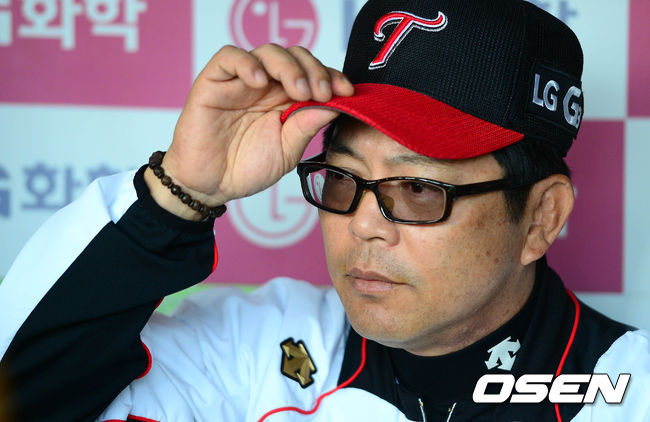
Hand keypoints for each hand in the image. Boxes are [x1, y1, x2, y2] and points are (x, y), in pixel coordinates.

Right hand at [144, 44, 353, 219]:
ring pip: (267, 52)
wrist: (210, 186)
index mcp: (286, 100)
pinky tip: (260, 82)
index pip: (313, 73)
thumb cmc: (246, 168)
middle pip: (295, 57)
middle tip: (321, 92)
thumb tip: (337, 104)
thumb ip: (308, 125)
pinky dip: (248, 63)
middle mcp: (266, 86)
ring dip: (289, 66)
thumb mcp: (287, 150)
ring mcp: (240, 82)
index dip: (332, 76)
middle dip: (314, 70)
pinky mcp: (214, 82)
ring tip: (298, 91)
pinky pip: (229, 57)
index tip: (347, 91)